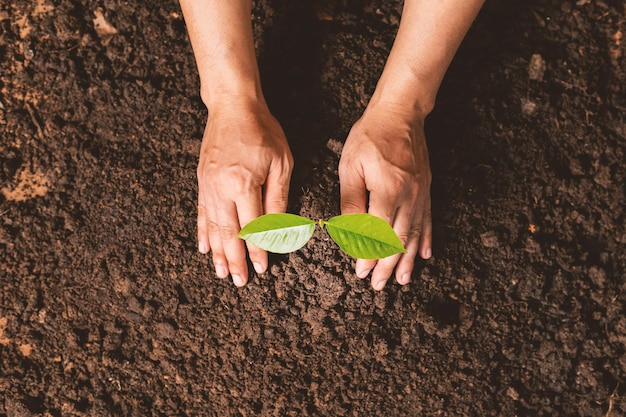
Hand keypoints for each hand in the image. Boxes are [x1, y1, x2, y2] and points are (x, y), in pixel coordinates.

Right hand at [197, 97, 292, 286]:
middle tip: (239, 282)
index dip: (257, 251)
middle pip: (229, 234)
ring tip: (220, 273)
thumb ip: (278, 197)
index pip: (252, 228)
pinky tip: (203, 247)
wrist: (232, 106)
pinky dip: (202, 232)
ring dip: (217, 253)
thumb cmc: (263, 132)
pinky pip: (201, 212)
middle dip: (235, 260)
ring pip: (213, 227)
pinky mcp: (201, 180)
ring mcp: (208, 186)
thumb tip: (278, 229)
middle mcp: (222, 189)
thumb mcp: (281, 163)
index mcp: (244, 185)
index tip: (261, 269)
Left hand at [339, 102, 431, 289]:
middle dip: (388, 266)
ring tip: (404, 280)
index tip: (360, 272)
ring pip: (415, 234)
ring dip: (409, 260)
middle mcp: (409, 196)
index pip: (377, 234)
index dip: (369, 256)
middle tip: (379, 284)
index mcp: (388, 191)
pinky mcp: (426, 188)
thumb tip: (349, 231)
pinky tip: (426, 254)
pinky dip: (426, 238)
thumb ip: (351, 202)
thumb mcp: (350, 167)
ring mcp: (421, 193)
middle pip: (398, 240)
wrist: (400, 113)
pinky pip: (428, 219)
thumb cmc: (369, 137)